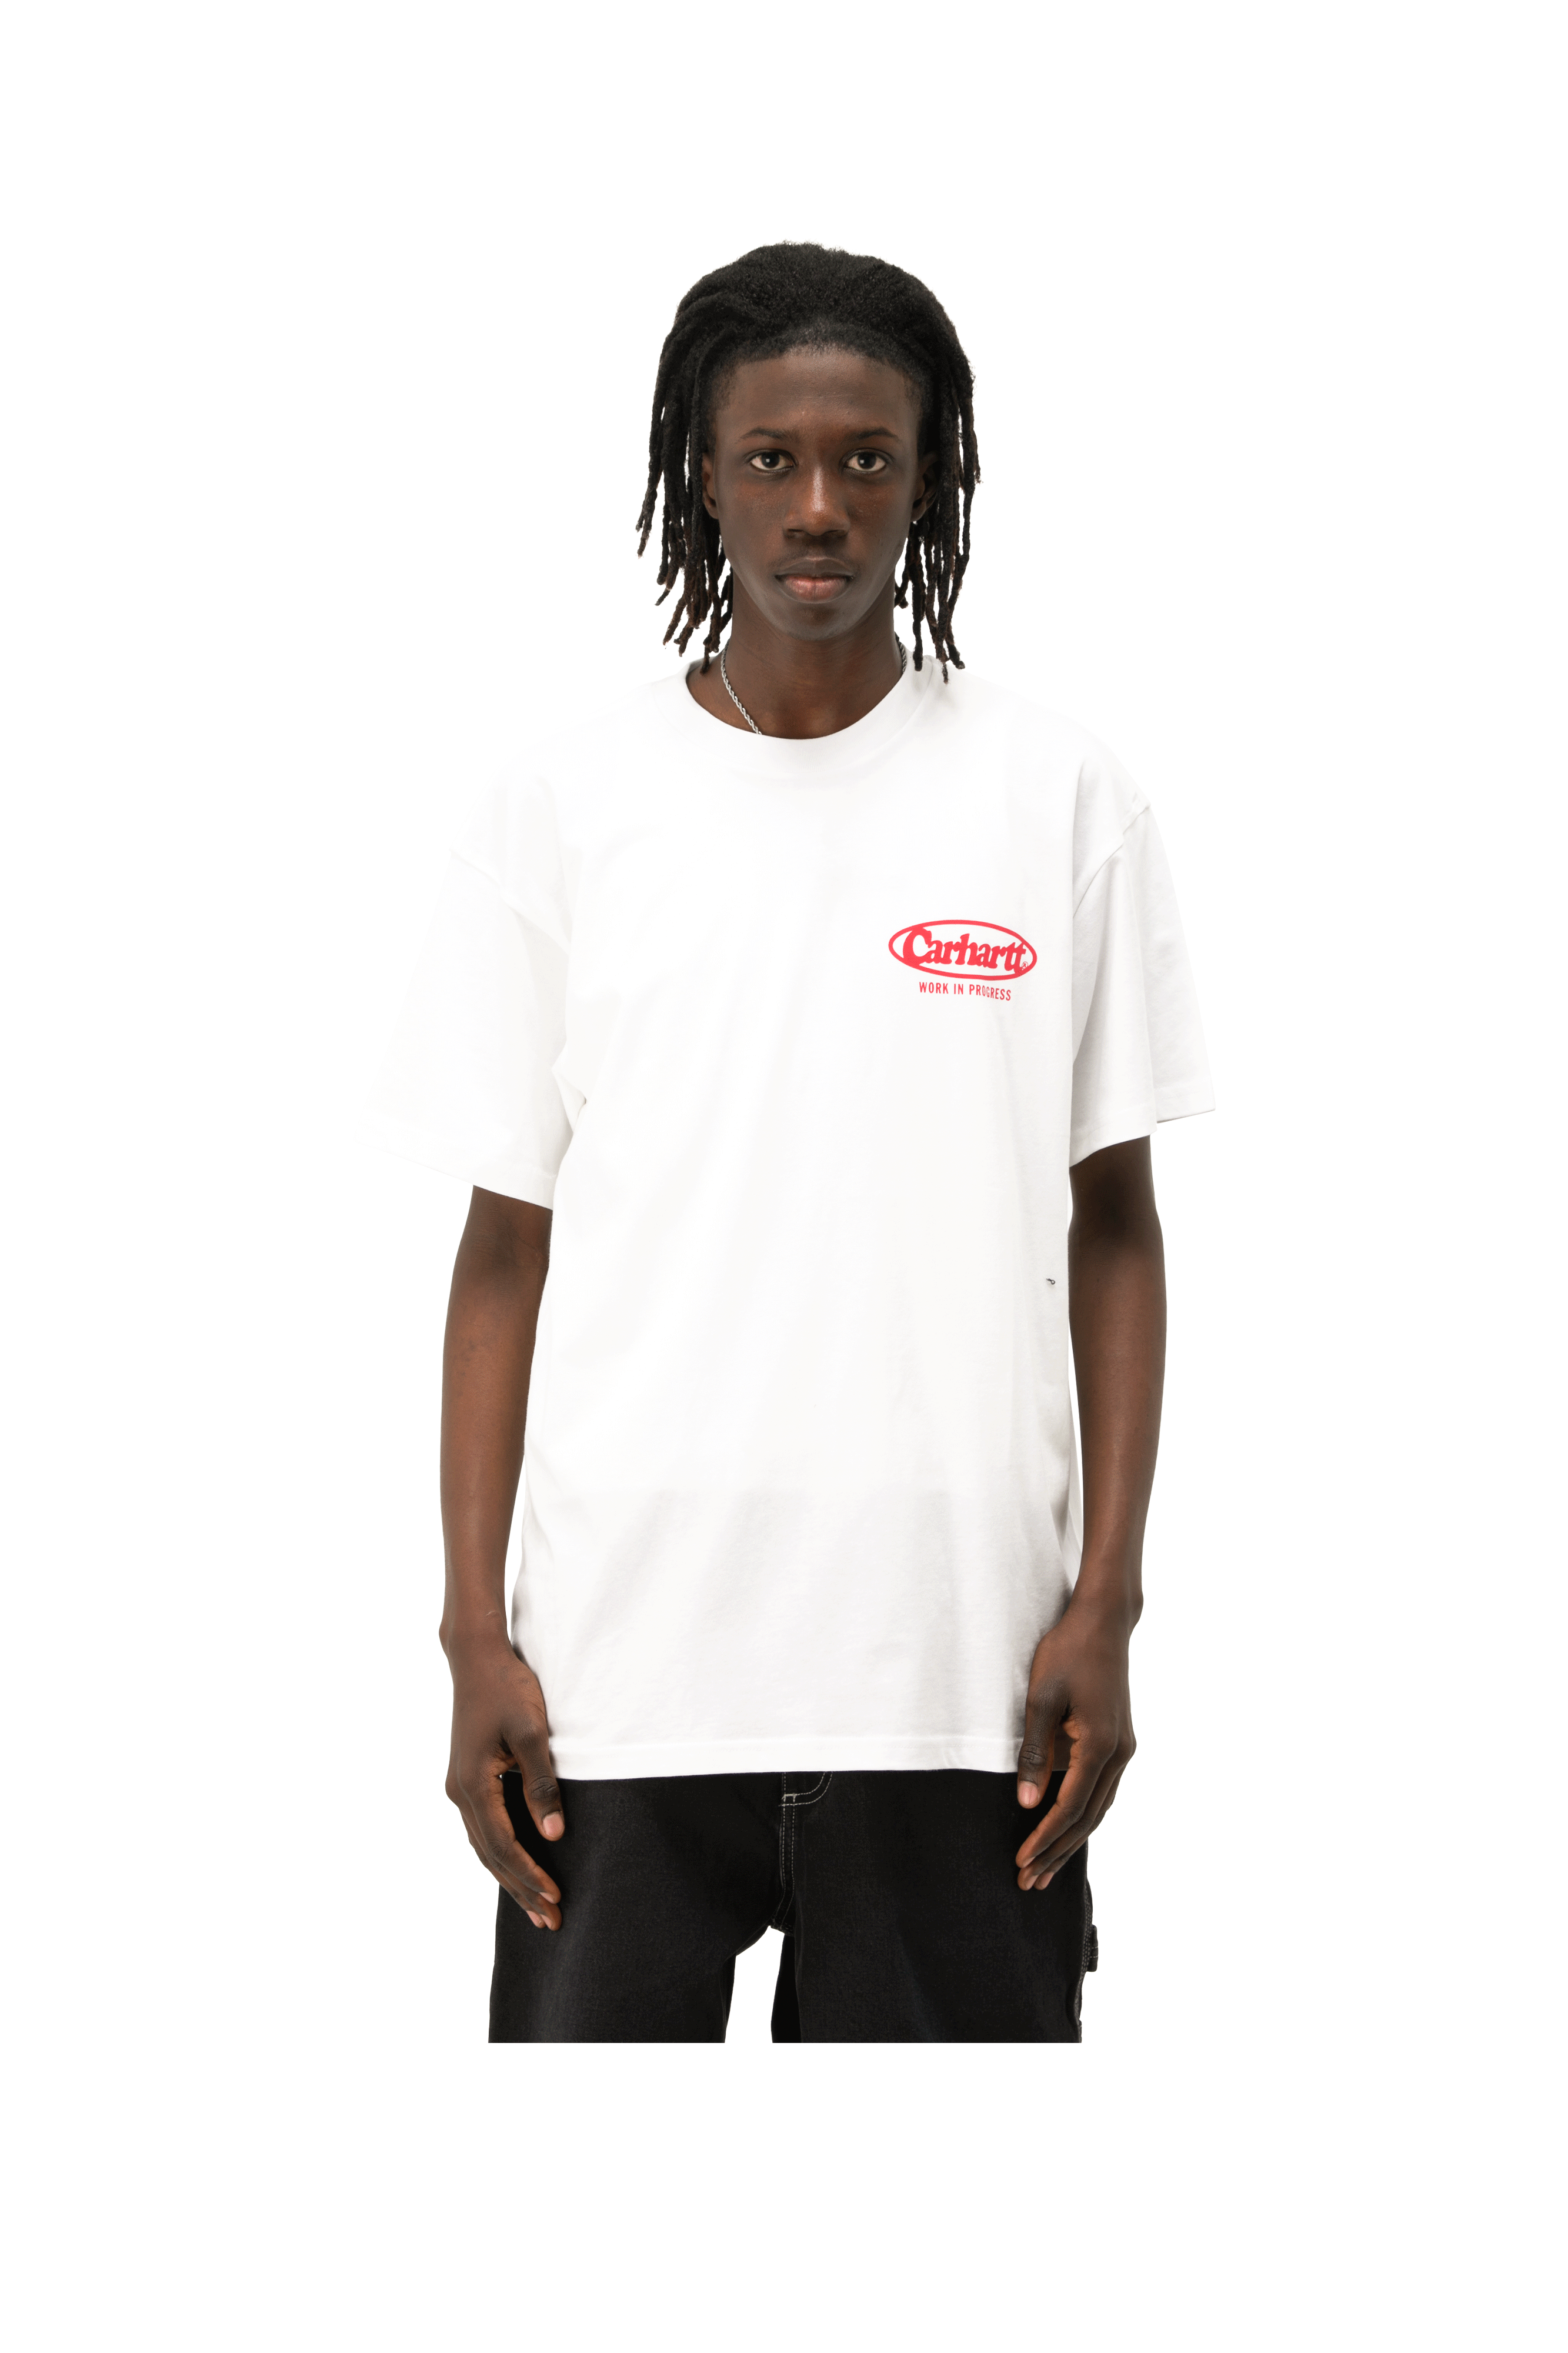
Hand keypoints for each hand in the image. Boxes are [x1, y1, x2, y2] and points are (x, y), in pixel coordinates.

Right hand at [444, 1633, 565, 1928]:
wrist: (478, 1658)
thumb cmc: (508, 1689)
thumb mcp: (531, 1733)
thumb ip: (542, 1784)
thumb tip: (555, 1834)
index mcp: (473, 1785)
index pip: (503, 1845)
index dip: (529, 1875)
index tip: (556, 1899)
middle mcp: (461, 1792)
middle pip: (491, 1855)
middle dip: (521, 1889)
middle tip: (552, 1921)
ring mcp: (461, 1787)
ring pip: (485, 1846)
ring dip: (511, 1877)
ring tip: (537, 1908)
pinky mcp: (469, 1779)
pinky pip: (484, 1829)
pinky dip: (502, 1854)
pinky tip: (518, 1866)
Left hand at [1014, 1601, 1136, 1890]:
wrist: (1102, 1622)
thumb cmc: (1066, 1652)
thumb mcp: (1040, 1698)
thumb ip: (1035, 1752)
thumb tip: (1028, 1803)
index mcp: (1100, 1745)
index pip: (1069, 1808)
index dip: (1044, 1839)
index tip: (1020, 1863)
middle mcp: (1119, 1754)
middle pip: (1087, 1818)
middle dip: (1056, 1852)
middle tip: (1028, 1883)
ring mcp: (1123, 1749)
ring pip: (1097, 1809)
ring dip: (1070, 1840)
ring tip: (1044, 1869)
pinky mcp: (1118, 1742)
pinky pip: (1100, 1791)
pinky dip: (1081, 1815)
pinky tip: (1064, 1829)